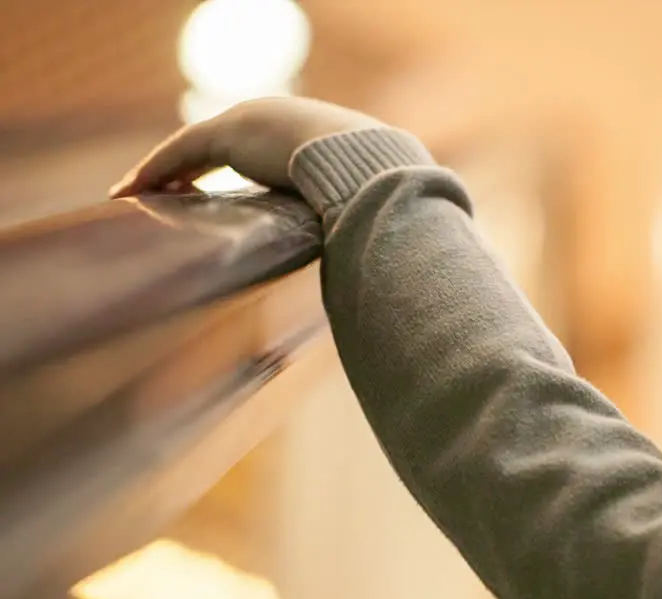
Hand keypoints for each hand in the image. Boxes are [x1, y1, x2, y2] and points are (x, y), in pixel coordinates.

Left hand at [109, 97, 385, 197]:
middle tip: (161, 196)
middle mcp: (266, 117)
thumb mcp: (339, 199)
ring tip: (131, 196)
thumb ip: (325, 214)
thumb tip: (336, 249)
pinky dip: (151, 172)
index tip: (198, 194)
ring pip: (188, 150)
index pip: (243, 149)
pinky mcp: (226, 134)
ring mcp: (245, 121)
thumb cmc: (364, 190)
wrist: (362, 167)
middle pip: (209, 147)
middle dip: (181, 172)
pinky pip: (178, 154)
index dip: (215, 171)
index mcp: (295, 130)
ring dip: (158, 175)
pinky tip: (128, 191)